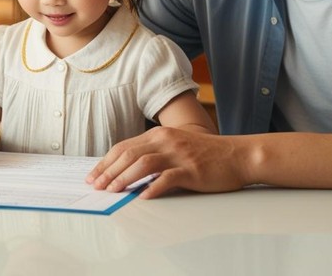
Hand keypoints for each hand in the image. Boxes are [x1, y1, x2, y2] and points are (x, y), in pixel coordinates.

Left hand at [86, 126, 247, 198]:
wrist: (238, 155)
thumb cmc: (205, 154)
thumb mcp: (174, 146)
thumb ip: (152, 153)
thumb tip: (124, 170)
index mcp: (158, 134)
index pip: (124, 147)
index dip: (105, 162)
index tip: (93, 176)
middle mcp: (166, 141)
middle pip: (129, 155)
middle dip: (109, 172)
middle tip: (97, 187)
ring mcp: (179, 154)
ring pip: (144, 164)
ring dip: (125, 178)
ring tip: (113, 192)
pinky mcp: (192, 169)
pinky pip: (168, 178)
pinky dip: (152, 188)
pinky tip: (142, 197)